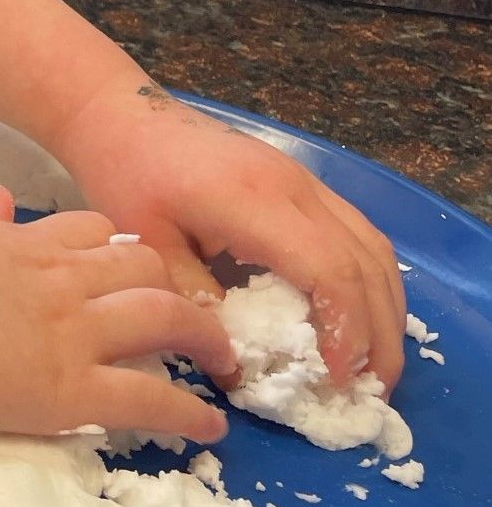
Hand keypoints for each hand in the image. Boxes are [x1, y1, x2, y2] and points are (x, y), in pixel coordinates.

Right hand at [0, 187, 233, 444]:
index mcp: (26, 242)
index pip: (95, 232)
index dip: (119, 249)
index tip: (131, 270)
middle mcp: (64, 278)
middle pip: (145, 265)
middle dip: (177, 285)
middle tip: (194, 315)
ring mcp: (73, 332)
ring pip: (164, 317)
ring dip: (203, 338)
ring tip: (221, 362)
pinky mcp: (70, 390)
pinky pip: (148, 398)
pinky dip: (188, 413)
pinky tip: (210, 429)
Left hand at [50, 76, 405, 391]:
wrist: (122, 113)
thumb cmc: (126, 175)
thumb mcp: (146, 247)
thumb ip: (194, 306)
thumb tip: (237, 371)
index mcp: (253, 202)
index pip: (329, 270)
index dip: (347, 331)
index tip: (340, 382)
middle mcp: (294, 186)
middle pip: (366, 262)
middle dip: (379, 334)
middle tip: (375, 393)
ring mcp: (304, 178)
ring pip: (374, 246)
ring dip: (385, 309)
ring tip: (374, 366)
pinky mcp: (302, 180)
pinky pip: (358, 232)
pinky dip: (370, 280)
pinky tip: (359, 317)